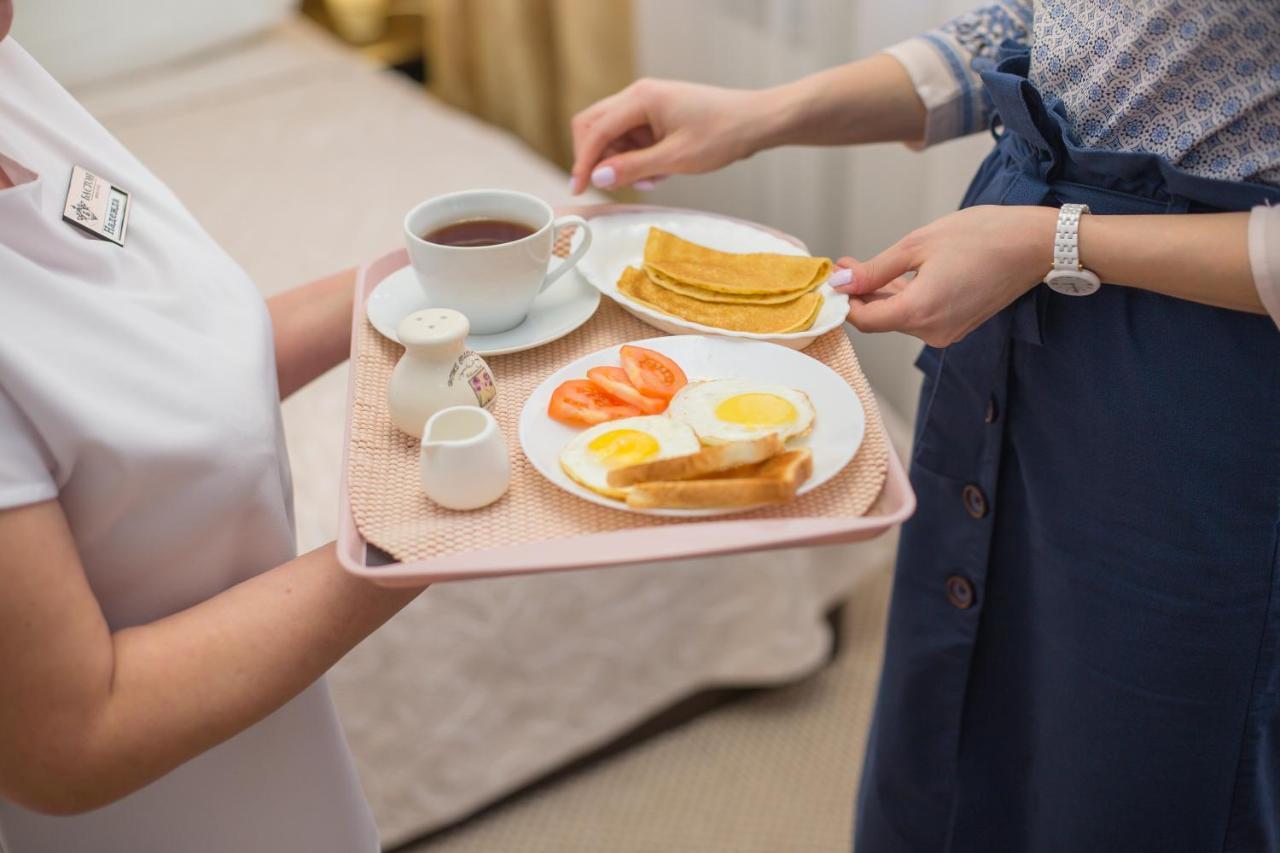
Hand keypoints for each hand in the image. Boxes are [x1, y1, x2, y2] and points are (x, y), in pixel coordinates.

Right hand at [568, 78, 771, 193]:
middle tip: (610, 185)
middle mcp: (639, 96)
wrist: (756, 122)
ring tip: (648, 181)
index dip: (583, 162)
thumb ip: (634, 167)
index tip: (579, 188)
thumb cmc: (722, 134)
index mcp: (641, 99)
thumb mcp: (676, 158)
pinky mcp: (656, 116)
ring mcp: (647, 105)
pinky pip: (631, 139)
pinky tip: (656, 173)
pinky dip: (635, 159)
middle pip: (594, 126)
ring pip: (612, 135)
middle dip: (596, 158)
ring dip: (620, 162)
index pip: (595, 130)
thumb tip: (599, 176)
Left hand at [835, 205, 1057, 346]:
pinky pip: (922, 316)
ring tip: (874, 265)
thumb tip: (844, 281)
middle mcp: (933, 331)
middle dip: (862, 294)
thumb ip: (876, 269)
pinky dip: (908, 299)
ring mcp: (948, 332)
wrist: (1035, 244)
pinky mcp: (959, 326)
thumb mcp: (918, 245)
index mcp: (920, 311)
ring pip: (901, 318)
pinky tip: (903, 275)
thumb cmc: (982, 236)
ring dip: (884, 295)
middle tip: (849, 263)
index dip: (845, 300)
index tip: (837, 276)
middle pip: (882, 320)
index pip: (864, 320)